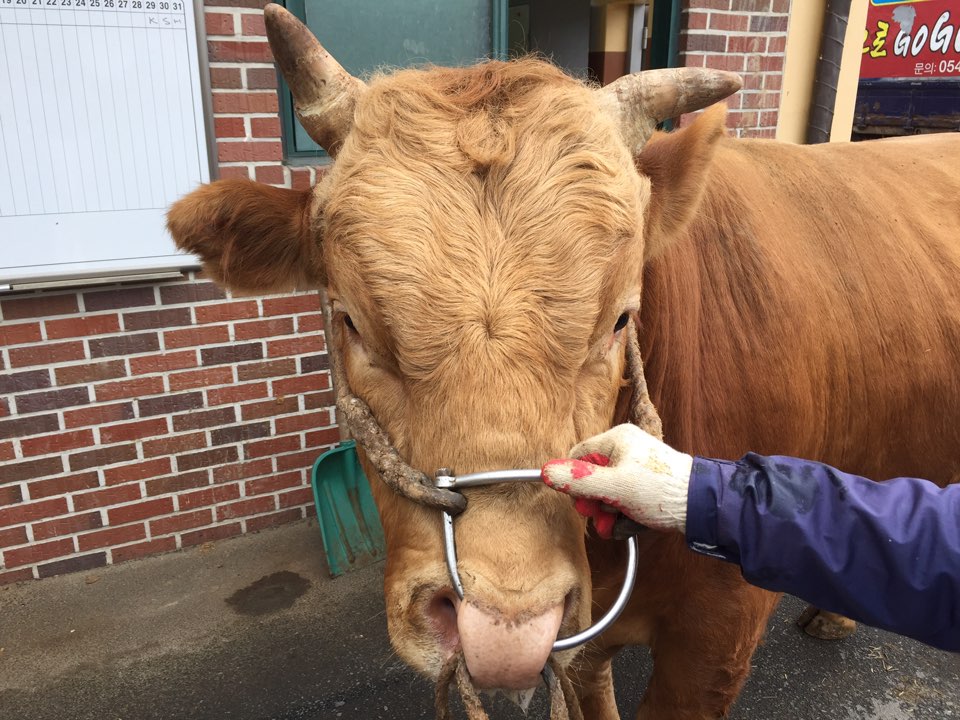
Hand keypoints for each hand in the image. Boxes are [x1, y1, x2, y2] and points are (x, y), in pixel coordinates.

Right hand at [541, 424, 692, 537]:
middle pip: (592, 477)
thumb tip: (546, 472)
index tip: (581, 500)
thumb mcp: (613, 487)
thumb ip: (578, 481)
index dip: (575, 480)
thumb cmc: (660, 490)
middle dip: (596, 503)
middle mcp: (627, 450)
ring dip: (610, 514)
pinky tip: (634, 524)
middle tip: (603, 516)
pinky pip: (625, 501)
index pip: (579, 456)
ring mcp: (638, 469)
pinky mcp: (647, 487)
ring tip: (620, 524)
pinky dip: (626, 515)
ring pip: (609, 493)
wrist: (702, 506)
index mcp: (617, 439)